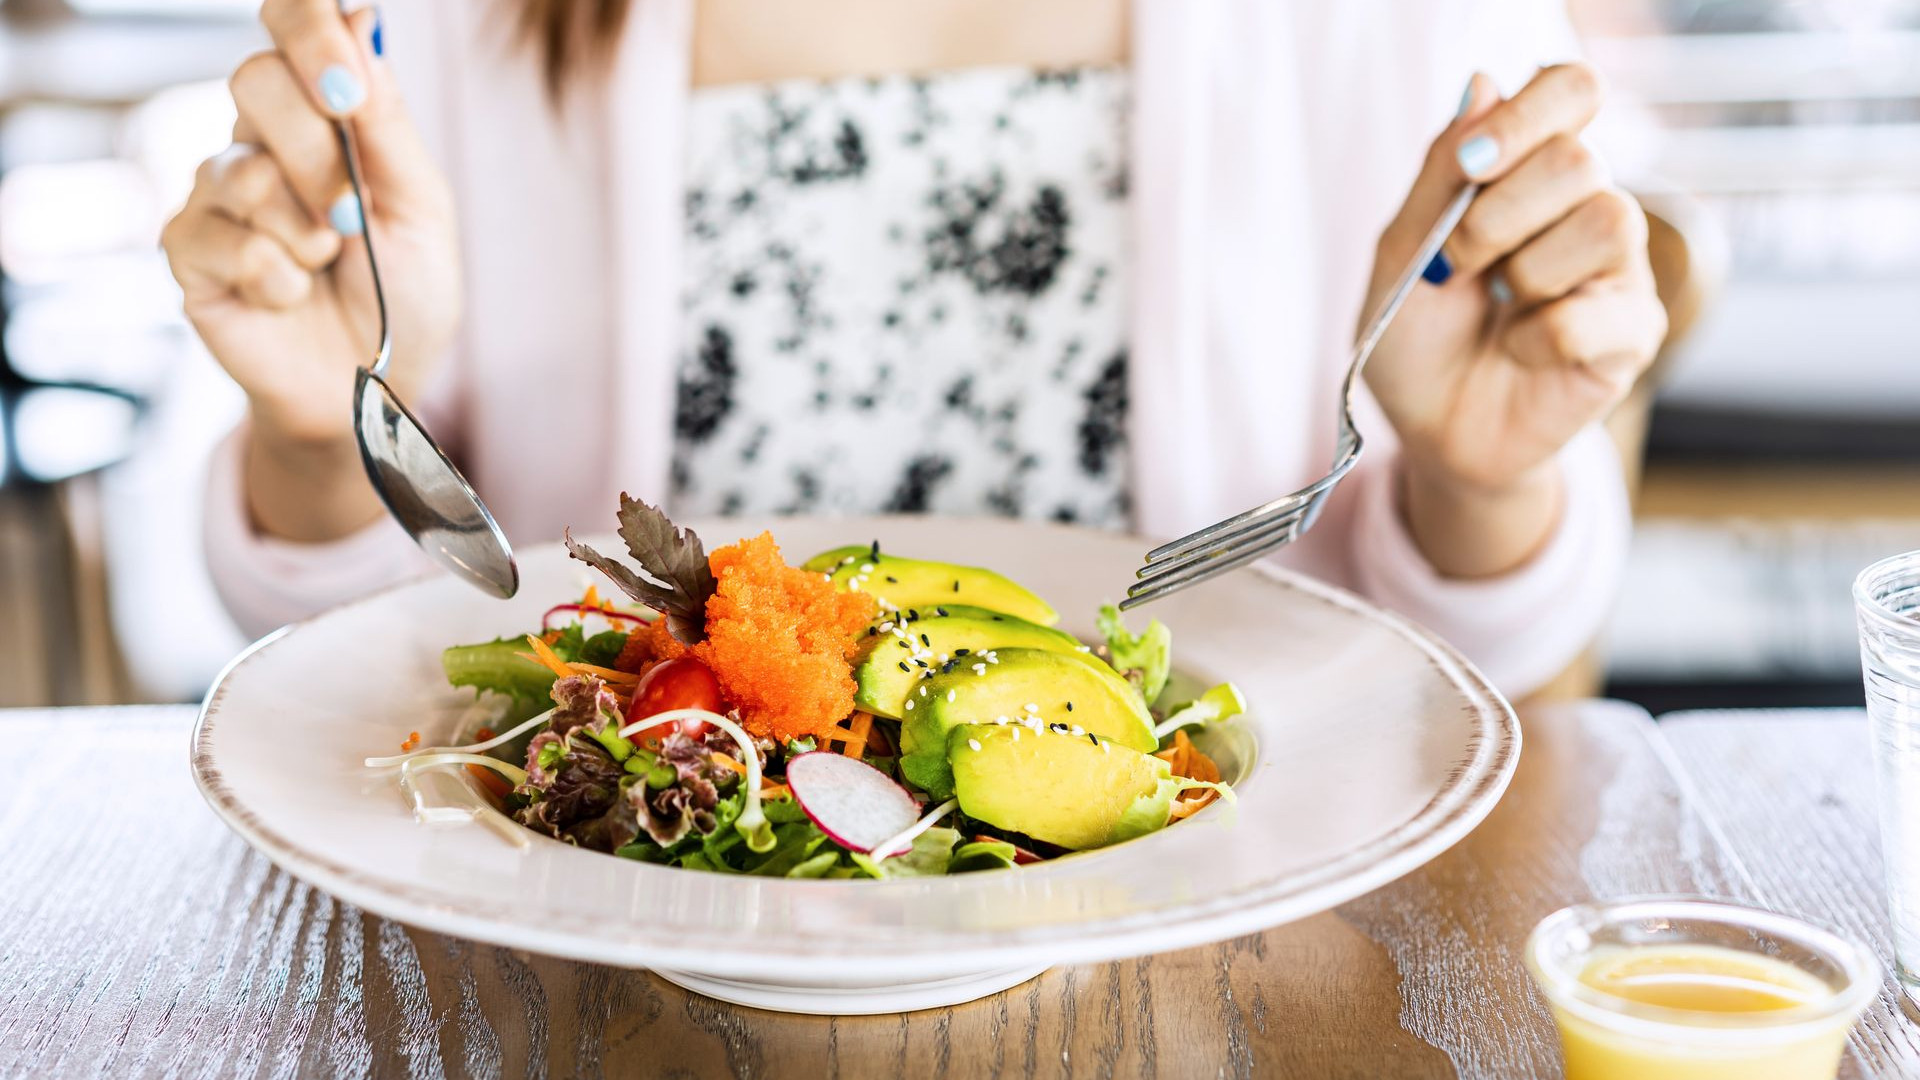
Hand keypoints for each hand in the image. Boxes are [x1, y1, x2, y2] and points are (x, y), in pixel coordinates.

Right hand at [161, 0, 460, 537]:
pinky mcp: (188, 249)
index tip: (346, 86)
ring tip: (327, 264)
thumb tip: (363, 17)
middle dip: (318, 155)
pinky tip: (291, 295)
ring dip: (304, 228)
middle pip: (253, 79)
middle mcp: (260, 138)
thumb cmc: (404, 297)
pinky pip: (222, 238)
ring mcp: (217, 191)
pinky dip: (275, 276)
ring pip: (238, 167)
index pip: (291, 24)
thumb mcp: (420, 207)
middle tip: (352, 217)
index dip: (310, 32)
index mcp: (323, 114)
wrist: (372, 390)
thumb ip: (386, 121)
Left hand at [1362, 64, 1666, 575]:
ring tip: (1500, 305)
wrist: (1429, 430)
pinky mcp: (1634, 333)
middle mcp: (1586, 205)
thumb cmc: (1416, 337)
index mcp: (1531, 171)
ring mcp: (1618, 269)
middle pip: (1581, 159)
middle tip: (1460, 263)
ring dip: (1527, 271)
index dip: (1528, 113)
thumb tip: (1483, 82)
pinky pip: (1597, 313)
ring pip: (1610, 221)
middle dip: (1497, 216)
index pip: (1570, 90)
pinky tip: (1522, 352)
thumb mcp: (1404, 249)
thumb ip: (1442, 171)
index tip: (1471, 162)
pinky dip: (1540, 336)